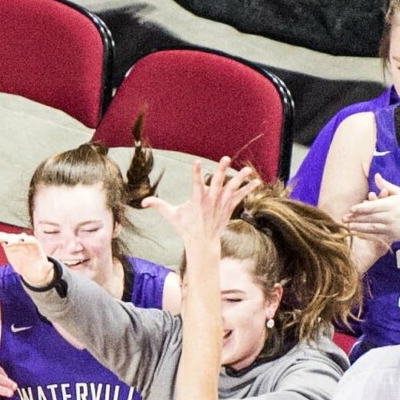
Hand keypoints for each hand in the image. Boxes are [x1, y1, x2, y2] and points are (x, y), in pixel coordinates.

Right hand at [0, 230, 54, 290]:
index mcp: (36, 247)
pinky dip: (0, 239)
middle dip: (13, 240)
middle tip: (6, 243)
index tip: (21, 241)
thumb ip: (46, 269)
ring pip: (11, 238)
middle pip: (20, 238)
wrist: (32, 271)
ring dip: (4, 237)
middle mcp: (26, 242)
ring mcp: (17, 243)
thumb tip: (51, 266)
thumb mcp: (44, 272)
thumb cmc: (39, 271)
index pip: (31, 241)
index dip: (26, 240)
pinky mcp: (10, 246)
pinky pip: (4, 241)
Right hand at [144, 158, 261, 245]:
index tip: (196, 162)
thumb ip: (158, 206)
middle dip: (221, 170)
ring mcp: (221, 204)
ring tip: (247, 169)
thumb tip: (142, 203)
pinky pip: (240, 196)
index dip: (196, 173)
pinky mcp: (228, 207)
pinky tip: (257, 181)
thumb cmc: (186, 227)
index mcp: (197, 200)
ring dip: (240, 178)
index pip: (196, 184)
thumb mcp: (171, 216)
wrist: (203, 242)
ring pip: (232, 188)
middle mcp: (211, 201)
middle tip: (225, 157)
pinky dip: (248, 189)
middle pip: (217, 183)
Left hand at [345, 174, 399, 245]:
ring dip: (358, 227)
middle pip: (370, 217)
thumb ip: (386, 185)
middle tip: (343, 218)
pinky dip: (365, 235)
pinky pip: (375, 235)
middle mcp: (390, 216)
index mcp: (391, 205)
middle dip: (356, 218)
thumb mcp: (398, 193)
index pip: (374, 206)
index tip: (351, 208)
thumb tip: (376, 175)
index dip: (362, 208)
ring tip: (347, 226)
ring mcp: (390, 227)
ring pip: (371, 227)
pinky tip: (357, 233)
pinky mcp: (390, 236)